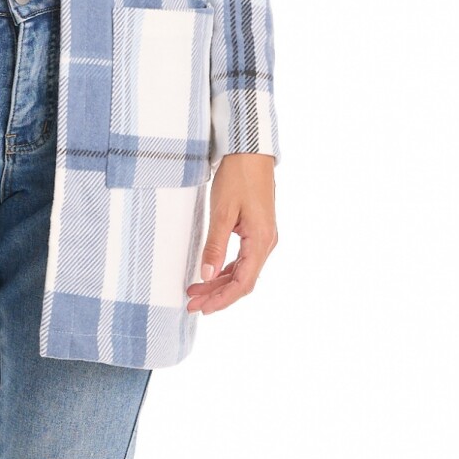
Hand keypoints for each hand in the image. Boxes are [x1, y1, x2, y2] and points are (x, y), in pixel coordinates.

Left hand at [186, 153, 277, 314]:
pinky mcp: (257, 230)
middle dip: (217, 295)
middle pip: (242, 281)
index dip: (222, 299)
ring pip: (242, 270)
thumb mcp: (222, 211)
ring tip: (195, 292)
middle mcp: (266, 243)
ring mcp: (263, 237)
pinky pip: (242, 258)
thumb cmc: (238, 176)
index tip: (202, 308)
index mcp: (261, 241)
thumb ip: (215, 244)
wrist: (250, 150)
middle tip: (192, 304)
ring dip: (219, 283)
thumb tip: (206, 275)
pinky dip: (225, 268)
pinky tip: (210, 273)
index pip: (243, 283)